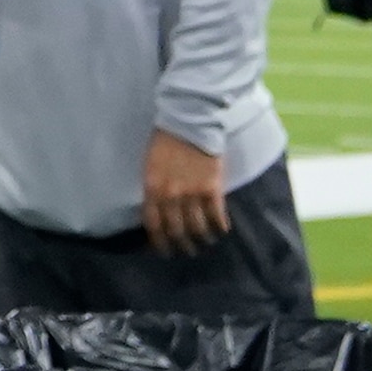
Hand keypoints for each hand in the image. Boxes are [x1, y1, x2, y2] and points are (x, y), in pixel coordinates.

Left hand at [140, 128, 231, 254]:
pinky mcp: (212, 188)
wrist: (189, 120)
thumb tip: (157, 211)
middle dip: (182, 245)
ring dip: (201, 239)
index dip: (160, 242)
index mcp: (152, 188)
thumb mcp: (150, 164)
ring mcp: (192, 193)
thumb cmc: (166, 139)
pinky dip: (219, 227)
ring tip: (205, 242)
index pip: (154, 224)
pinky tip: (221, 231)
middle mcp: (171, 195)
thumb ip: (153, 188)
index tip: (165, 251)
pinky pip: (216, 216)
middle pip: (176, 231)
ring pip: (197, 228)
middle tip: (187, 251)